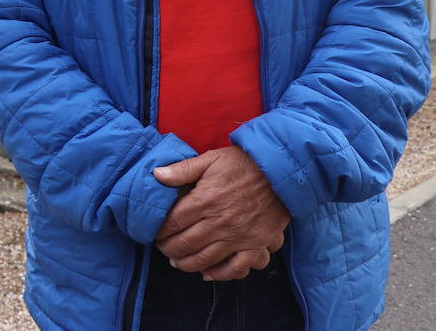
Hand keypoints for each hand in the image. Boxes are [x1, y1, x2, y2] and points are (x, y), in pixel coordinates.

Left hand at [152, 146, 288, 280]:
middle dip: (169, 249)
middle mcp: (220, 222)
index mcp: (206, 200)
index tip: (156, 233)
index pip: (174, 223)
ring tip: (177, 262)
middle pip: (186, 244)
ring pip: (206, 259)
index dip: (161, 231)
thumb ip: (182, 169)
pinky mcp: (256, 245)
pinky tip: (207, 274)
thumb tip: (156, 175)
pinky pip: (236, 268)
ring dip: (187, 264)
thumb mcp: (210, 159)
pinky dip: (220, 275)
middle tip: (163, 249)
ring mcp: (239, 236)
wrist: (280, 172)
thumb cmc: (243, 164)